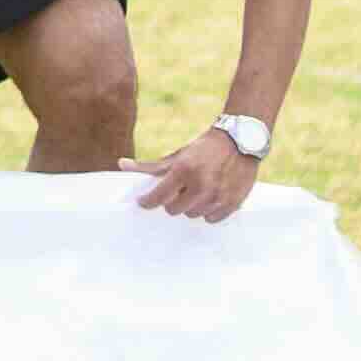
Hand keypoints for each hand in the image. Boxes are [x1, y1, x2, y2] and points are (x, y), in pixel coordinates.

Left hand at [137, 122, 255, 220]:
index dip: (148, 201)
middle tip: (178, 191)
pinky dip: (207, 211)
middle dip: (172, 202)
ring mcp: (217, 196)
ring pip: (193, 215)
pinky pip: (211, 219)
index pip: (158, 197)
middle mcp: (201, 186)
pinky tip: (209, 197)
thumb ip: (149, 166)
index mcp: (184, 171)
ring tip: (197, 191)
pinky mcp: (232, 203)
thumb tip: (121, 165)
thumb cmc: (203, 148)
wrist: (240, 142)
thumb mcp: (176, 155)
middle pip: (174, 210)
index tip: (143, 202)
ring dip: (191, 206)